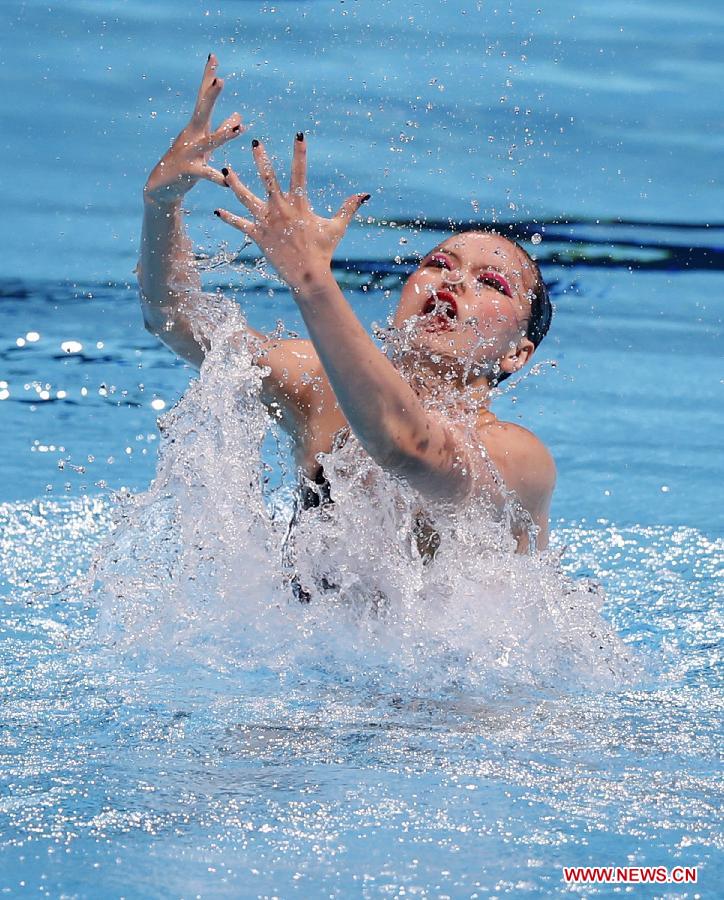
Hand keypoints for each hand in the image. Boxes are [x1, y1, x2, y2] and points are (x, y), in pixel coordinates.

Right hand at [144, 54, 244, 205]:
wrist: (162, 188)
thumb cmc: (187, 164)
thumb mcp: (205, 145)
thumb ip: (221, 130)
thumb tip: (238, 115)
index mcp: (197, 127)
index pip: (203, 98)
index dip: (208, 78)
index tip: (213, 56)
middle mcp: (192, 136)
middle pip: (201, 111)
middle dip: (211, 96)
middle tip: (221, 80)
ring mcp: (189, 153)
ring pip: (208, 142)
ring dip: (224, 136)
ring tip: (239, 130)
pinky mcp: (188, 172)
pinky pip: (206, 173)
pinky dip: (217, 177)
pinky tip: (226, 179)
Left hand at [213, 135, 369, 291]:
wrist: (308, 276)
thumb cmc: (323, 252)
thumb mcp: (337, 228)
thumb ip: (348, 208)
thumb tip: (365, 194)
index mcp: (299, 204)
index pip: (300, 172)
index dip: (300, 152)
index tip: (299, 134)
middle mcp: (280, 209)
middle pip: (268, 178)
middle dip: (261, 159)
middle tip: (255, 142)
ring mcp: (267, 222)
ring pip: (246, 198)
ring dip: (235, 183)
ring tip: (225, 170)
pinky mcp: (258, 236)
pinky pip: (240, 225)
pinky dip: (229, 218)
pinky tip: (218, 210)